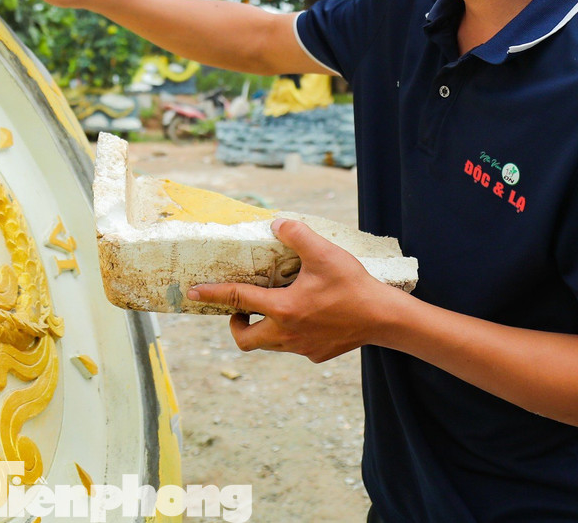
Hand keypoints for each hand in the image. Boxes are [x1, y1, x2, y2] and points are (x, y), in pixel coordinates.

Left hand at [187, 219, 402, 362]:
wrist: (385, 318)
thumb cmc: (353, 285)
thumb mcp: (324, 252)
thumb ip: (296, 234)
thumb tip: (276, 223)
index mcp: (283, 309)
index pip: (237, 299)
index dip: (212, 294)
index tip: (193, 291)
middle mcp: (287, 333)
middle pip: (245, 340)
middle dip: (236, 325)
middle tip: (242, 308)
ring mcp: (302, 348)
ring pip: (269, 344)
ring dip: (264, 329)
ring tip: (273, 307)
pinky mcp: (317, 355)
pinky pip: (294, 347)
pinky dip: (291, 333)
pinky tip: (307, 317)